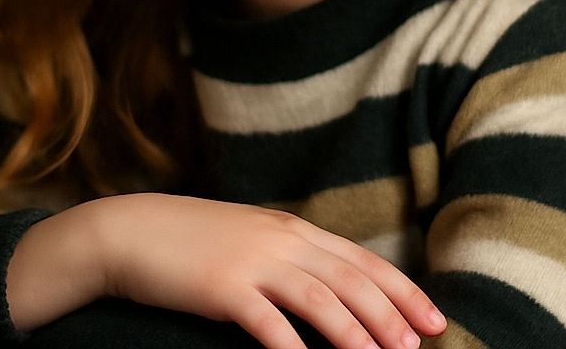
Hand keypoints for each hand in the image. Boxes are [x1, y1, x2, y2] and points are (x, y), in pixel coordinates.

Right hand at [7, 193, 445, 348]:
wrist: (133, 231)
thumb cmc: (192, 240)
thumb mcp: (250, 237)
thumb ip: (288, 254)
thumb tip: (329, 281)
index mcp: (291, 228)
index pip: (360, 259)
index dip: (401, 290)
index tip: (433, 318)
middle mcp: (281, 240)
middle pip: (349, 279)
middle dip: (390, 315)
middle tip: (419, 347)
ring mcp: (252, 261)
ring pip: (320, 299)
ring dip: (357, 333)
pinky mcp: (223, 288)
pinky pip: (269, 323)